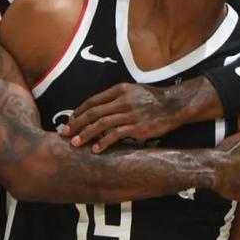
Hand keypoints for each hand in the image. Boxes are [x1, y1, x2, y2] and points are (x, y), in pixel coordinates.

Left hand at [62, 83, 183, 152]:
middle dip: (76, 123)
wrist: (175, 105)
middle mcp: (123, 100)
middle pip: (93, 113)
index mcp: (120, 90)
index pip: (93, 100)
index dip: (79, 111)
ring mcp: (130, 114)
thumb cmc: (152, 99)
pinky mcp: (138, 127)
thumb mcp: (133, 91)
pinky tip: (95, 149)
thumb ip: (116, 98)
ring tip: (75, 144)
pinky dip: (103, 142)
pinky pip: (116, 135)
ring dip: (86, 134)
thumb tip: (97, 110)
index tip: (70, 121)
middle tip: (65, 133)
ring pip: (101, 124)